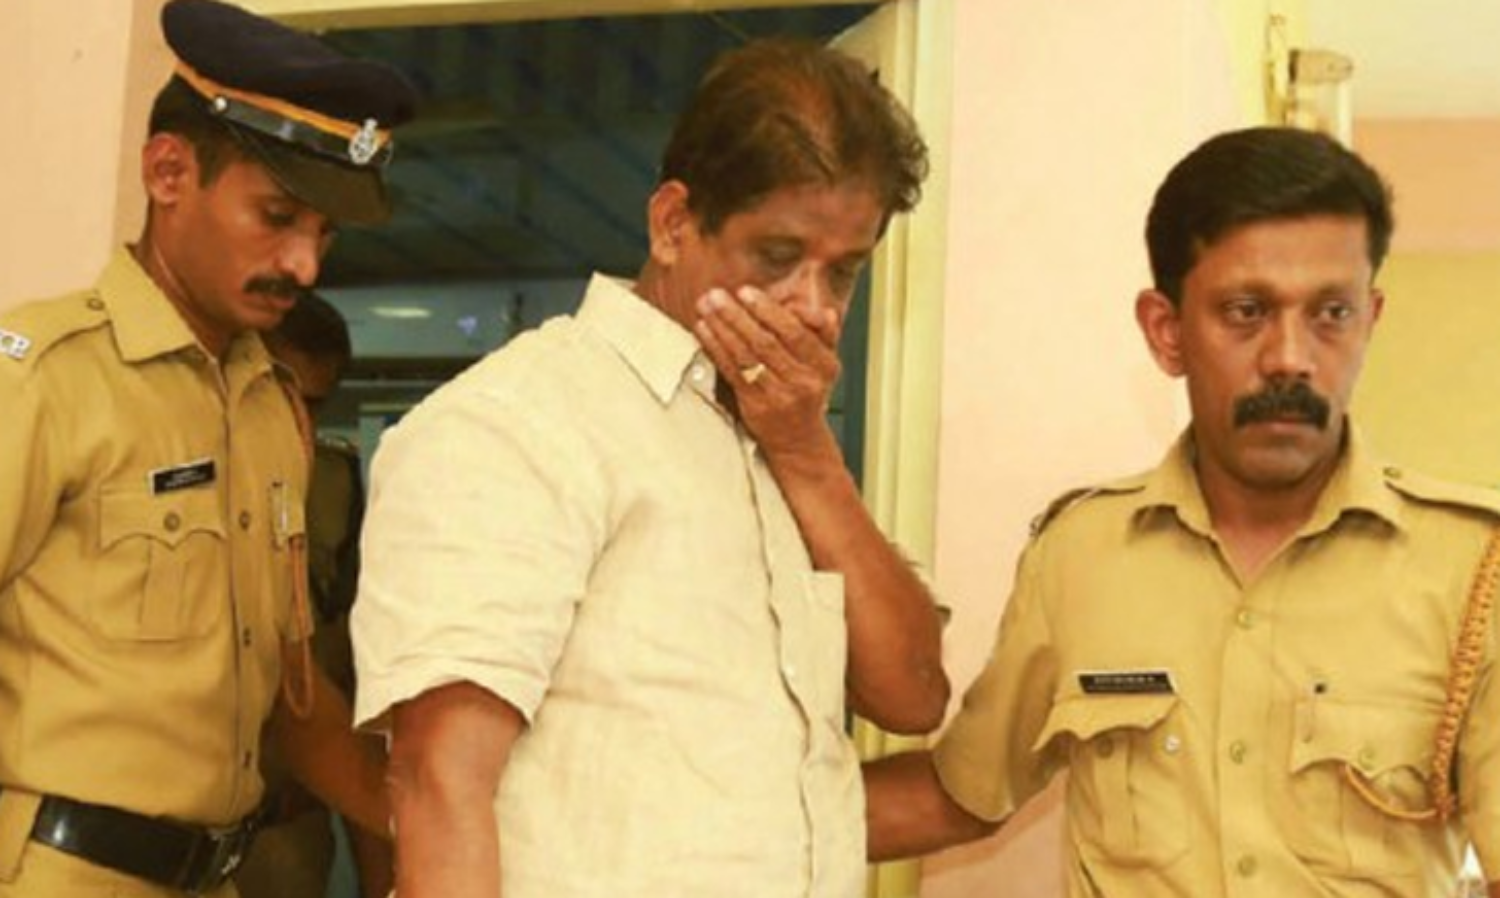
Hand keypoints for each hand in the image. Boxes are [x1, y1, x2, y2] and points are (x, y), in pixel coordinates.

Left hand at [693, 284, 841, 457]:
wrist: (800, 442)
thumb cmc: (808, 395)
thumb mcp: (826, 365)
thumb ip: (824, 335)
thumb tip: (823, 311)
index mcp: (823, 366)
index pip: (795, 333)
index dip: (769, 312)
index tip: (747, 292)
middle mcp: (802, 382)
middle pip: (766, 343)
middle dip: (737, 316)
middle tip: (716, 295)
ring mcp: (777, 396)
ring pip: (746, 357)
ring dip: (722, 329)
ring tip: (706, 308)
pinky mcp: (755, 407)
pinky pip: (732, 373)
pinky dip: (716, 349)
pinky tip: (704, 331)